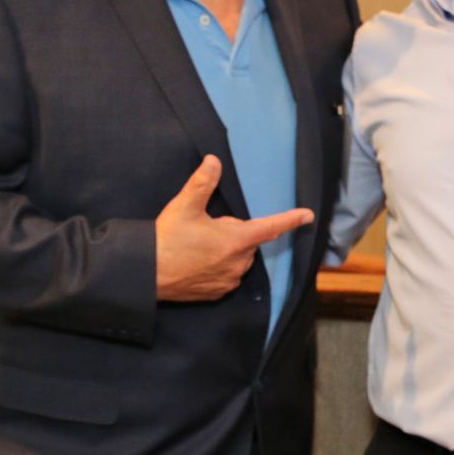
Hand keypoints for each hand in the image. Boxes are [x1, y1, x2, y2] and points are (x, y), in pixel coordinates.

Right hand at [155, 155, 312, 301]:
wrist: (146, 274)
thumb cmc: (166, 240)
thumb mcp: (184, 206)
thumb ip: (202, 182)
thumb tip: (214, 161)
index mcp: (236, 240)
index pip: (271, 226)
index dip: (290, 219)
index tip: (307, 215)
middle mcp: (238, 263)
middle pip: (247, 241)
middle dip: (233, 232)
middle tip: (205, 228)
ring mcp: (228, 280)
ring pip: (238, 258)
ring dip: (226, 250)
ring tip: (197, 246)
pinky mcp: (217, 293)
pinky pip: (227, 275)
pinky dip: (218, 266)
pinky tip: (196, 262)